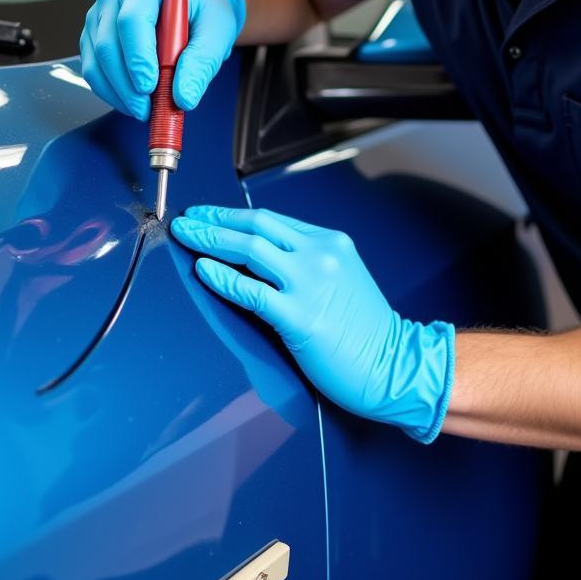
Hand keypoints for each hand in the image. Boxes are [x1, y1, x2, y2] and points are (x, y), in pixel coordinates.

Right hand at [79, 0, 245, 120]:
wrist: (194, 11)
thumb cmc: (204, 14)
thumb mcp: (216, 31)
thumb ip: (202, 62)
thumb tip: (183, 97)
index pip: (132, 19)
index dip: (138, 56)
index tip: (150, 86)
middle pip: (108, 44)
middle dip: (127, 84)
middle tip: (149, 109)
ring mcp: (98, 18)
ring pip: (96, 63)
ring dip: (119, 94)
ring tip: (145, 110)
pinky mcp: (93, 40)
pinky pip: (93, 72)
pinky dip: (112, 94)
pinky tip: (133, 102)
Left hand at [170, 205, 453, 442]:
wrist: (395, 365)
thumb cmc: (366, 331)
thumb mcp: (340, 278)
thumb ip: (304, 262)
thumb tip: (255, 257)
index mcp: (330, 243)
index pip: (271, 219)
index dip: (233, 215)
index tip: (207, 214)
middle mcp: (319, 256)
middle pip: (256, 226)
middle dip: (214, 220)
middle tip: (186, 220)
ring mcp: (310, 285)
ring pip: (250, 249)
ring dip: (210, 240)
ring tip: (185, 236)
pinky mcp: (300, 317)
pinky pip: (252, 291)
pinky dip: (223, 277)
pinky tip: (203, 269)